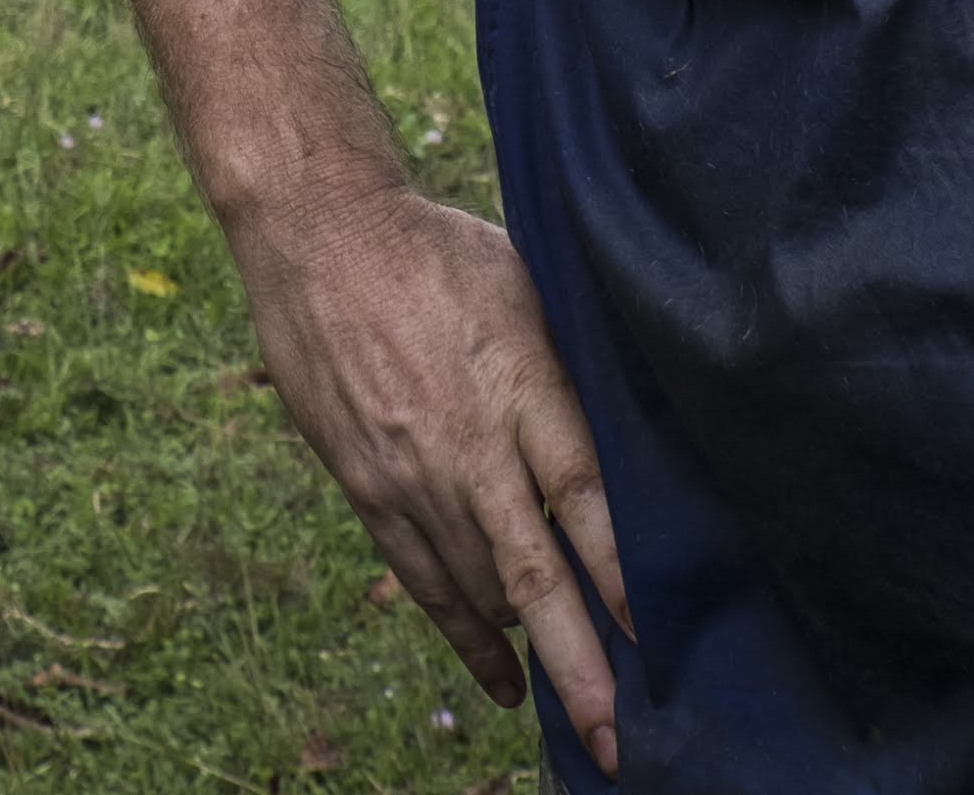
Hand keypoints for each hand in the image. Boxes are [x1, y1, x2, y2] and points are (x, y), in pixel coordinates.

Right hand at [235, 178, 632, 776]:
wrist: (314, 234)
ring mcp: (408, 472)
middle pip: (531, 572)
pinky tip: (500, 679)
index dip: (622, 574)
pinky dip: (463, 633)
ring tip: (581, 712)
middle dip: (578, 662)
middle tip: (618, 738)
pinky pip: (420, 578)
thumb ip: (566, 372)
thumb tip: (624, 440)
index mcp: (516, 383)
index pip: (584, 498)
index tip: (659, 639)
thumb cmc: (434, 249)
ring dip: (530, 653)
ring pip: (478, 588)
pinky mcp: (366, 484)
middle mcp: (463, 444)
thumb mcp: (524, 288)